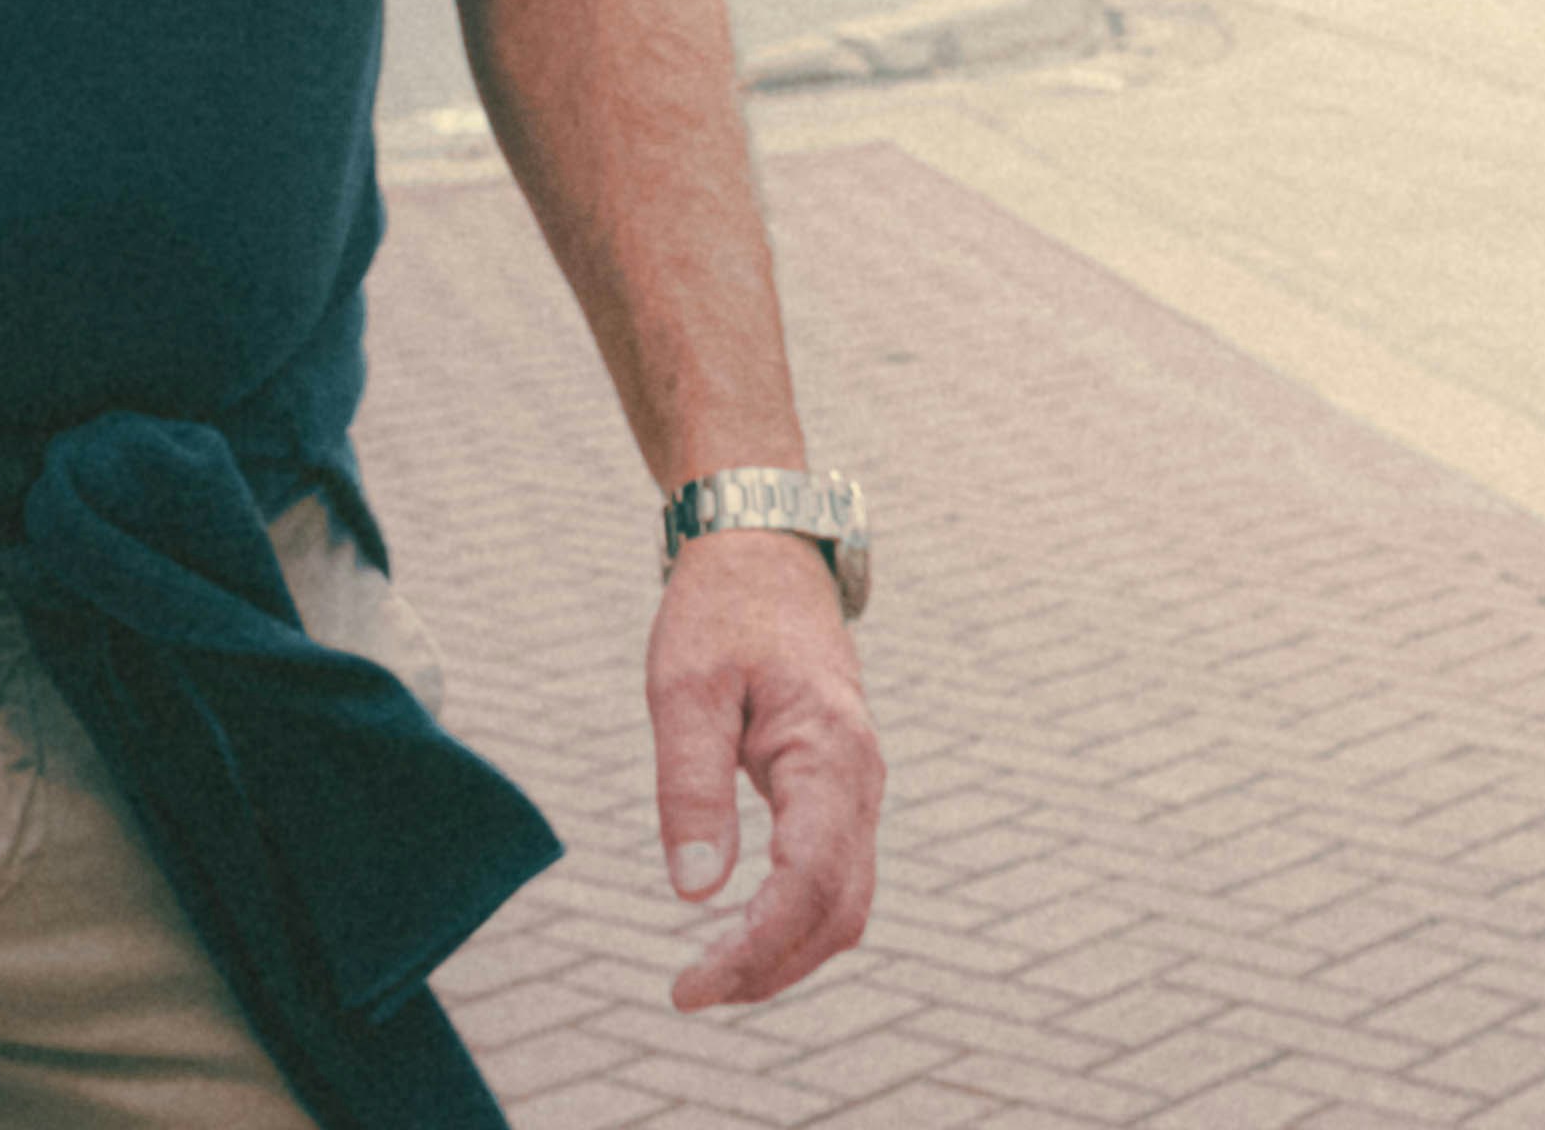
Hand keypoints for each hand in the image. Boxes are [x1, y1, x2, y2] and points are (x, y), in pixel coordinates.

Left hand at [644, 523, 878, 1011]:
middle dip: (771, 967)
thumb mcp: (685, 689)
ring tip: (711, 976)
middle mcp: (859, 778)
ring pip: (846, 901)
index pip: (808, 884)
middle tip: (691, 992)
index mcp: (827, 753)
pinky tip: (741, 931)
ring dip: (786, 952)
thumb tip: (695, 893)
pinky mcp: (840, 788)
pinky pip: (834, 874)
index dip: (756, 949)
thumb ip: (690, 786)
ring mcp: (857, 786)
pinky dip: (795, 919)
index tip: (690, 987)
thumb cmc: (720, 612)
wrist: (765, 552)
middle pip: (839, 911)